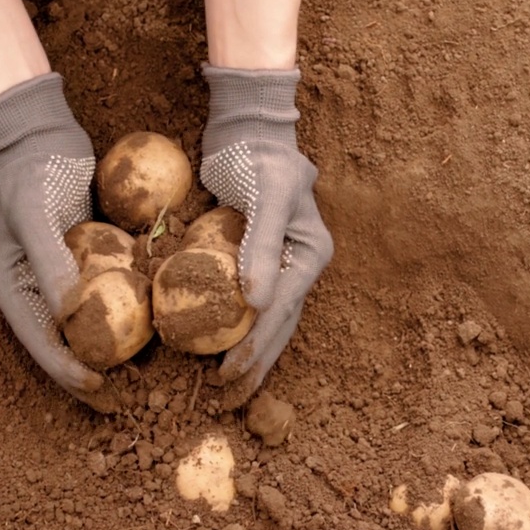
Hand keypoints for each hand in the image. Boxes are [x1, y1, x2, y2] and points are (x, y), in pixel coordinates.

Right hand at [0, 73, 118, 412]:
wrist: (45, 132)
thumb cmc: (34, 170)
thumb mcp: (36, 212)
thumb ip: (49, 261)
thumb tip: (68, 313)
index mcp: (11, 284)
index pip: (37, 341)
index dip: (66, 371)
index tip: (99, 390)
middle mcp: (32, 287)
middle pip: (59, 344)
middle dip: (87, 375)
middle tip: (123, 402)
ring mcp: (57, 277)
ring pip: (82, 328)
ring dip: (107, 354)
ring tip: (139, 381)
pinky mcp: (83, 262)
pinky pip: (103, 298)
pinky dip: (122, 318)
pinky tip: (152, 332)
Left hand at [199, 65, 332, 409]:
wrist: (248, 129)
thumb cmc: (259, 156)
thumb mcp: (267, 193)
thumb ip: (262, 245)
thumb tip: (256, 303)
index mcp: (311, 255)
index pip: (281, 312)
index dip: (256, 347)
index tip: (228, 373)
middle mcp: (300, 265)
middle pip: (279, 327)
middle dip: (256, 365)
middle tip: (228, 400)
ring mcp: (280, 265)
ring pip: (267, 322)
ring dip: (249, 356)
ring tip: (229, 390)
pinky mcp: (256, 260)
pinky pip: (247, 304)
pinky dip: (236, 329)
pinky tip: (219, 350)